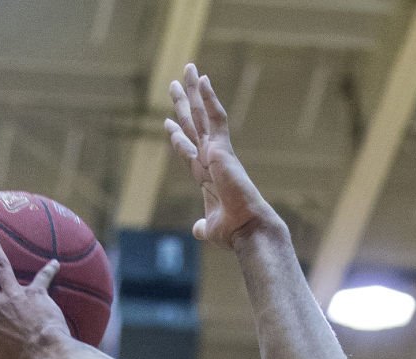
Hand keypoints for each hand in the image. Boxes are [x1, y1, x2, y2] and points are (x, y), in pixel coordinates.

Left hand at [165, 64, 278, 248]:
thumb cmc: (233, 231)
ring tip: (187, 69)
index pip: (189, 150)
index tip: (169, 122)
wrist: (247, 227)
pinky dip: (209, 99)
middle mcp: (212, 159)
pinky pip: (215, 117)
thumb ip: (203, 226)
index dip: (178, 137)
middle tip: (175, 84)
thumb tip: (198, 230)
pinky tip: (203, 80)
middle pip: (194, 126)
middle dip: (183, 105)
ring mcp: (217, 151)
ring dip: (193, 93)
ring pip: (202, 115)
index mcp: (208, 176)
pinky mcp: (222, 148)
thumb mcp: (210, 228)